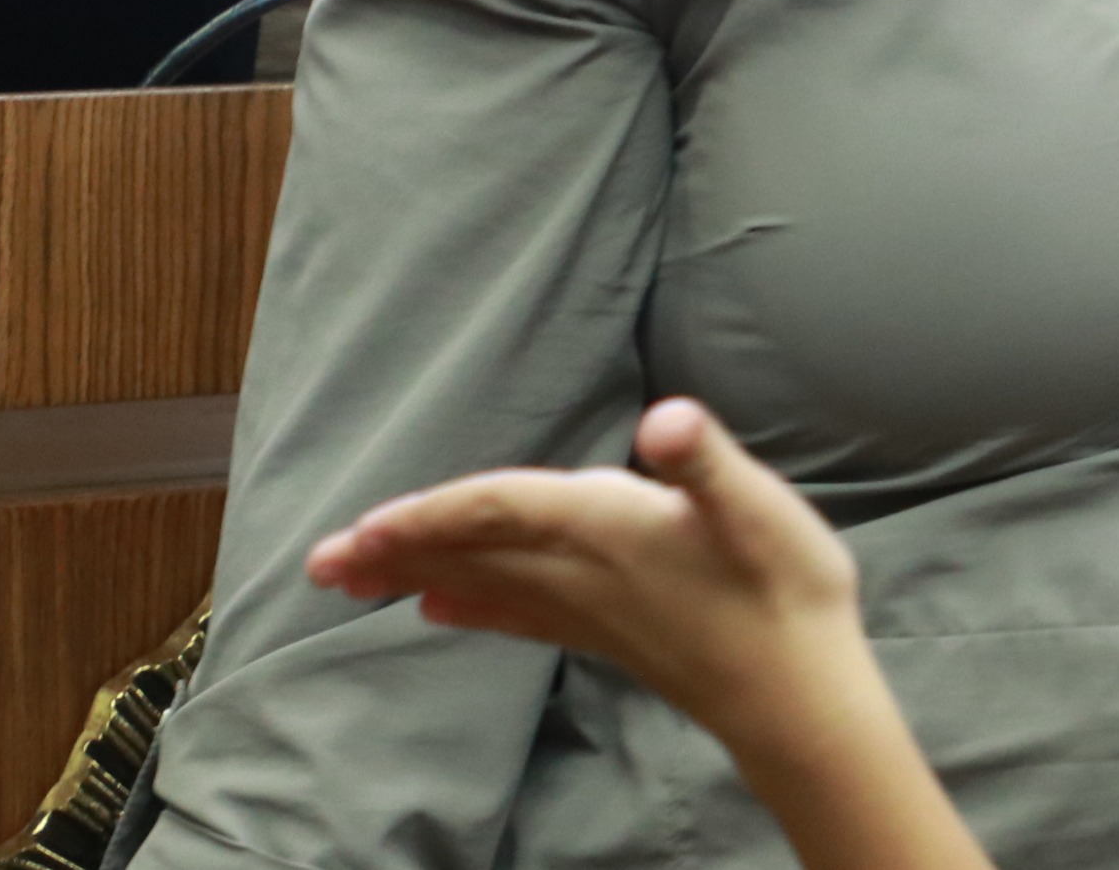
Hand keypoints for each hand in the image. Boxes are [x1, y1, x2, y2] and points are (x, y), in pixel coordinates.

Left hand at [312, 400, 863, 742]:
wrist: (799, 698)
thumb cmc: (786, 593)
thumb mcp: (759, 509)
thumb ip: (706, 462)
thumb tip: (669, 420)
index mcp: (610, 529)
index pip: (498, 512)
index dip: (431, 513)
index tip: (366, 526)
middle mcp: (584, 573)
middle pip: (471, 552)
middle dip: (396, 552)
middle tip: (319, 563)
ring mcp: (591, 610)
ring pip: (483, 584)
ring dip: (417, 575)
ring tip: (352, 578)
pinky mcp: (606, 634)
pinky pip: (517, 615)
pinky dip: (471, 606)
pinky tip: (439, 610)